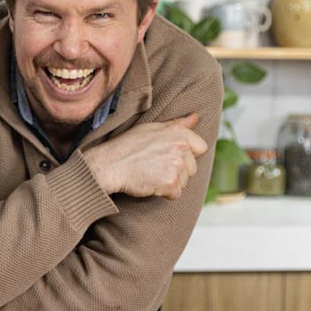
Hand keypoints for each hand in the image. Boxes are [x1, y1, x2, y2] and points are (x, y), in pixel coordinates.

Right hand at [85, 113, 207, 199]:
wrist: (109, 165)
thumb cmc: (127, 146)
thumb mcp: (151, 128)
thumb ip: (177, 124)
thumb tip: (195, 117)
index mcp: (178, 133)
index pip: (200, 147)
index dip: (186, 153)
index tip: (168, 154)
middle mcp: (181, 148)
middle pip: (192, 167)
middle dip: (178, 169)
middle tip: (155, 165)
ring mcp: (176, 166)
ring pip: (184, 181)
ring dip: (170, 181)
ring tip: (151, 173)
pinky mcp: (170, 183)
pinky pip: (176, 194)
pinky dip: (164, 193)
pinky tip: (150, 183)